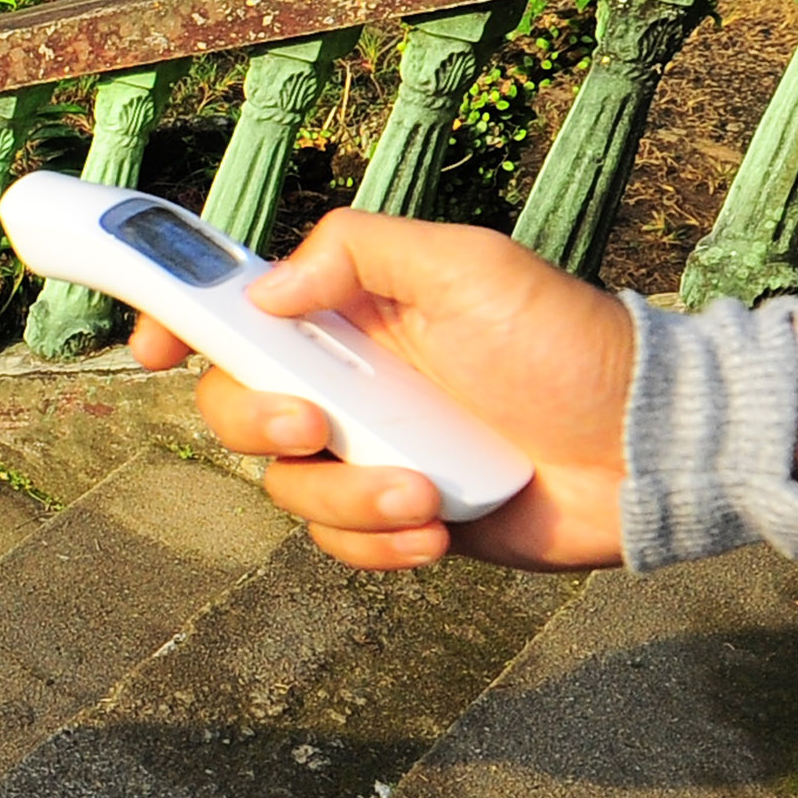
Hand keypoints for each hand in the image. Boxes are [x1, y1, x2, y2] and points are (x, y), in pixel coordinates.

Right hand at [137, 209, 632, 572]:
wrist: (645, 449)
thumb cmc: (570, 346)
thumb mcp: (471, 267)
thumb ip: (362, 253)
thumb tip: (267, 290)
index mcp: (351, 313)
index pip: (237, 311)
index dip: (176, 319)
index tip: (151, 344)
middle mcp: (349, 384)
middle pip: (235, 407)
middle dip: (257, 422)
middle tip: (318, 425)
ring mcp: (371, 455)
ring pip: (288, 489)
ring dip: (346, 499)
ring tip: (425, 495)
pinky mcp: (400, 521)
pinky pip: (341, 544)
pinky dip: (378, 544)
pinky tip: (440, 530)